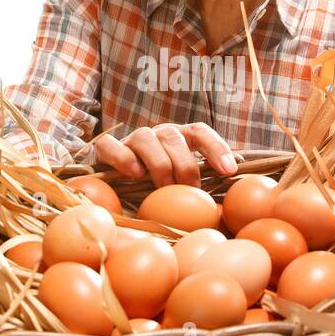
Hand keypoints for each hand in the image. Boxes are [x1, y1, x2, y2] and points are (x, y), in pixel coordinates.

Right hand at [94, 122, 237, 186]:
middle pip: (173, 137)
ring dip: (158, 164)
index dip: (216, 148)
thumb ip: (197, 187)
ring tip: (163, 187)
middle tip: (189, 189)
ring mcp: (131, 139)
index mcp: (179, 138)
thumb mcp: (180, 185)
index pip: (199, 132)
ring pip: (145, 138)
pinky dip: (123, 157)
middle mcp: (157, 134)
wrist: (114, 184)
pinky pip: (111, 146)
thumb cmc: (156, 188)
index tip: (228, 171)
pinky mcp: (105, 150)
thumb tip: (223, 203)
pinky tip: (135, 173)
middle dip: (185, 165)